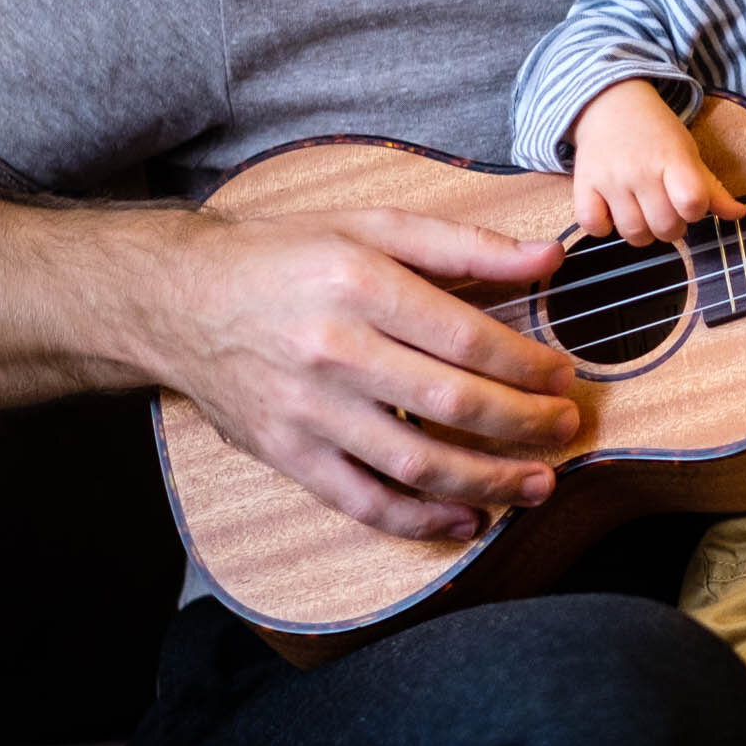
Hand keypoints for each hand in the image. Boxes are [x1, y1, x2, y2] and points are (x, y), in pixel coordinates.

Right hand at [163, 207, 574, 541]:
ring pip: (415, 462)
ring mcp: (307, 410)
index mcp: (360, 284)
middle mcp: (334, 350)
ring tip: (538, 484)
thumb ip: (465, 245)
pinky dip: (419, 520)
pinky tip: (466, 519)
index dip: (527, 365)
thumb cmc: (285, 255)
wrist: (179, 298)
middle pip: (451, 403)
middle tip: (566, 430)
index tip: (563, 377)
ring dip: (488, 481)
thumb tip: (551, 257)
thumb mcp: (371, 225)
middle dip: (524, 424)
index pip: (467, 338)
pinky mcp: (286, 453)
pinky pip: (362, 501)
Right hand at [568, 80, 745, 245]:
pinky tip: (612, 210)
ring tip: (641, 210)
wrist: (610, 104)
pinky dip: (604, 226)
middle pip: (666, 227)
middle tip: (665, 208)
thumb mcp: (689, 153)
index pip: (692, 203)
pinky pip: (594, 227)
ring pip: (633, 234)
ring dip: (642, 231)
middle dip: (671, 226)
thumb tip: (739, 215)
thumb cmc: (656, 133)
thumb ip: (712, 189)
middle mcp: (640, 170)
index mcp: (673, 159)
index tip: (688, 202)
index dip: (695, 211)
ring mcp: (610, 179)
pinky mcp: (583, 185)